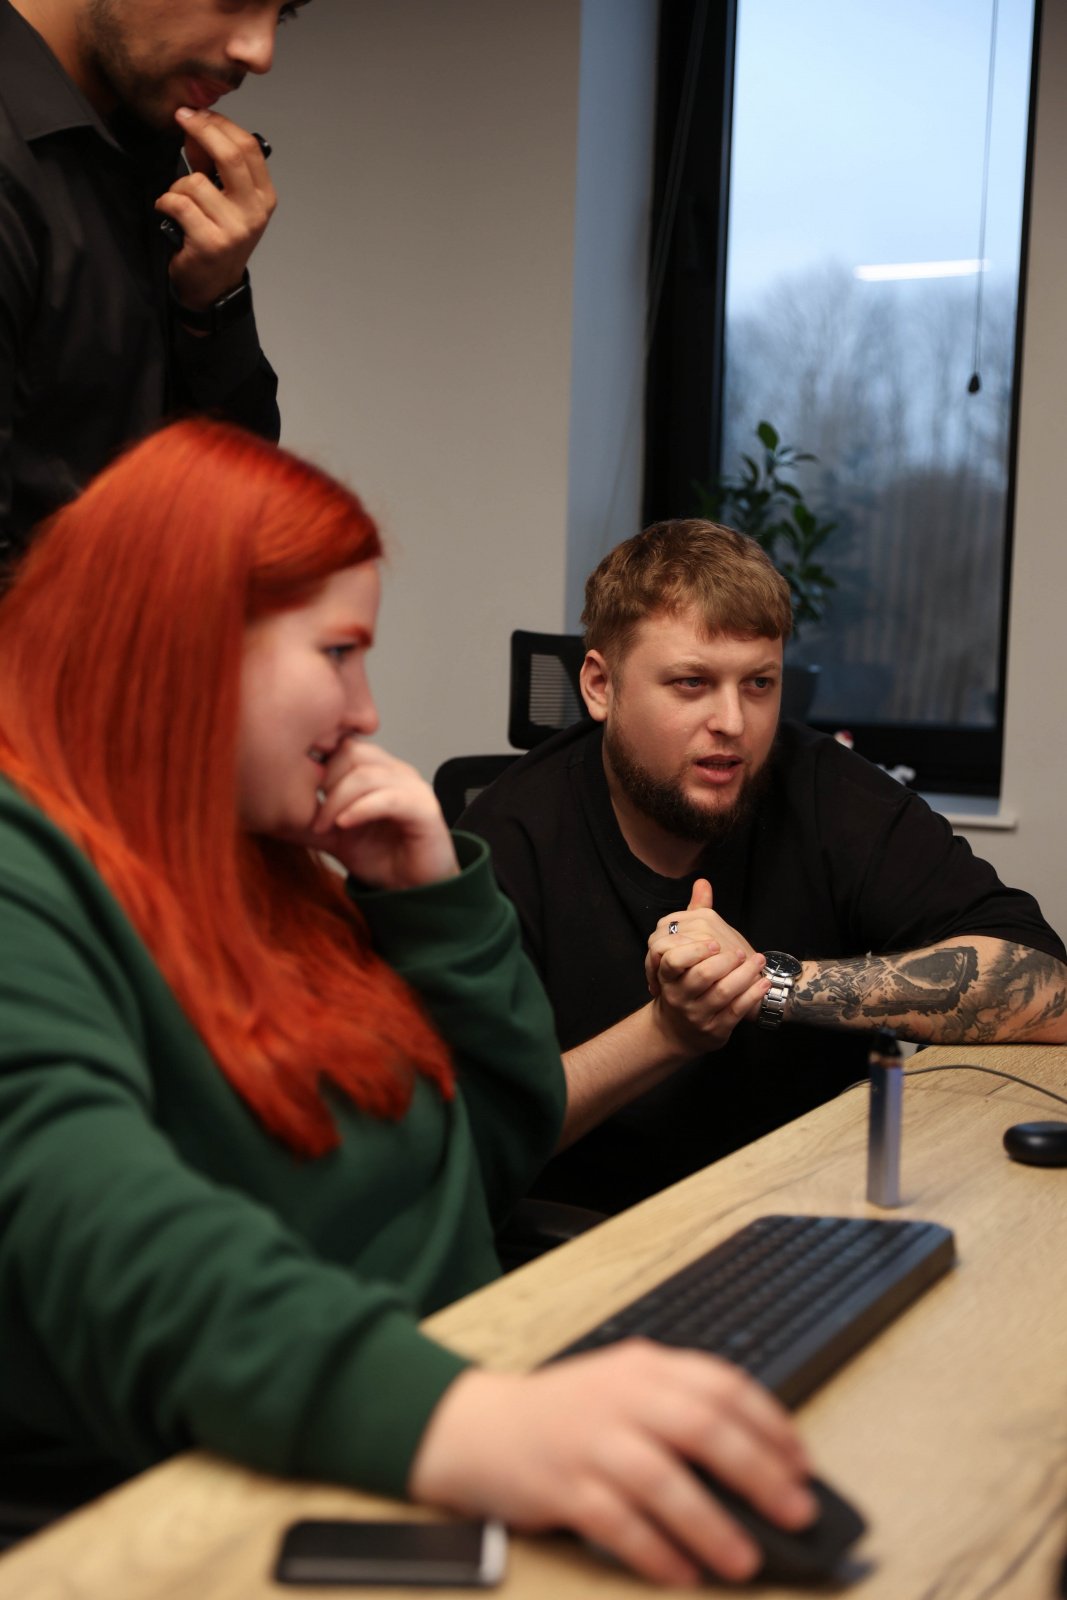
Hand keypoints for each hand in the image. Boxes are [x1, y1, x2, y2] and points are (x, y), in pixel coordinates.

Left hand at [157, 107, 275, 310]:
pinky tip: (170, 214)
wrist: (213, 286)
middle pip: (230, 155)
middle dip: (201, 129)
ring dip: (177, 186)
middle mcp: (254, 212)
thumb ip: (214, 164)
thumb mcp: (226, 199)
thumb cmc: (217, 238)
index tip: (196, 113)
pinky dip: (166, 203)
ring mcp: (234, 229)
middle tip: (181, 119)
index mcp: (263, 197)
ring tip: (179, 202)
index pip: (248, 147)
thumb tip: (195, 126)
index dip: (220, 123)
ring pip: (195, 182)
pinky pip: (178, 203)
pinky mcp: (210, 242)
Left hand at [301, 739, 458, 888]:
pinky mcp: (424, 809)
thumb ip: (307, 821)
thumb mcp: (335, 837)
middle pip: (352, 752)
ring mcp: (413, 788)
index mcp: (379, 771)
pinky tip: (344, 825)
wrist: (415, 891)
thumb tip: (269, 813)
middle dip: (325, 781)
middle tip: (315, 815)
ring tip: (326, 826)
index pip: (342, 745)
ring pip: (366, 774)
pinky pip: (388, 798)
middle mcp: (397, 772)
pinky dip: (360, 809)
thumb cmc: (383, 859)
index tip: (300, 790)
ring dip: (337, 801)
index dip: (319, 763)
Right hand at [408, 1343, 816, 1586]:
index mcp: (644, 1368)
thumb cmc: (565, 1414)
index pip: (721, 1384)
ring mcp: (590, 1441)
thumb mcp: (624, 1387)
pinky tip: (680, 1573)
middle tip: (795, 1511)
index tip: (802, 1463)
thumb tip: (758, 1462)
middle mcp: (621, 1398)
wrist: (479, 1426)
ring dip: (709, 1523)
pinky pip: (615, 1522)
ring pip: (661, 1479)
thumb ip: (680, 1409)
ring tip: (743, 1560)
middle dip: (757, 1472)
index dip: (770, 1424)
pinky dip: (652, 1549)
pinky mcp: (561, 1485)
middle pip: (701, 1426)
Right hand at [645, 881, 767, 1051]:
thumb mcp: (682, 953)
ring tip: (759, 961)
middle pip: (702, 976)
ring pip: (723, 993)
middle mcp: (679, 997)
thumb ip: (692, 917)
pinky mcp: (716, 1029)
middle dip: (725, 962)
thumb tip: (703, 883)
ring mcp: (697, 1015)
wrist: (678, 1030)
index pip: (672, 961)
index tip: (714, 942)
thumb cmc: (682, 982)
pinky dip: (752, 995)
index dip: (693, 951)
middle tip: (741, 950)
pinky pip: (736, 1011)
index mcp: (667, 976)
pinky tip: (763, 981)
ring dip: (745, 975)